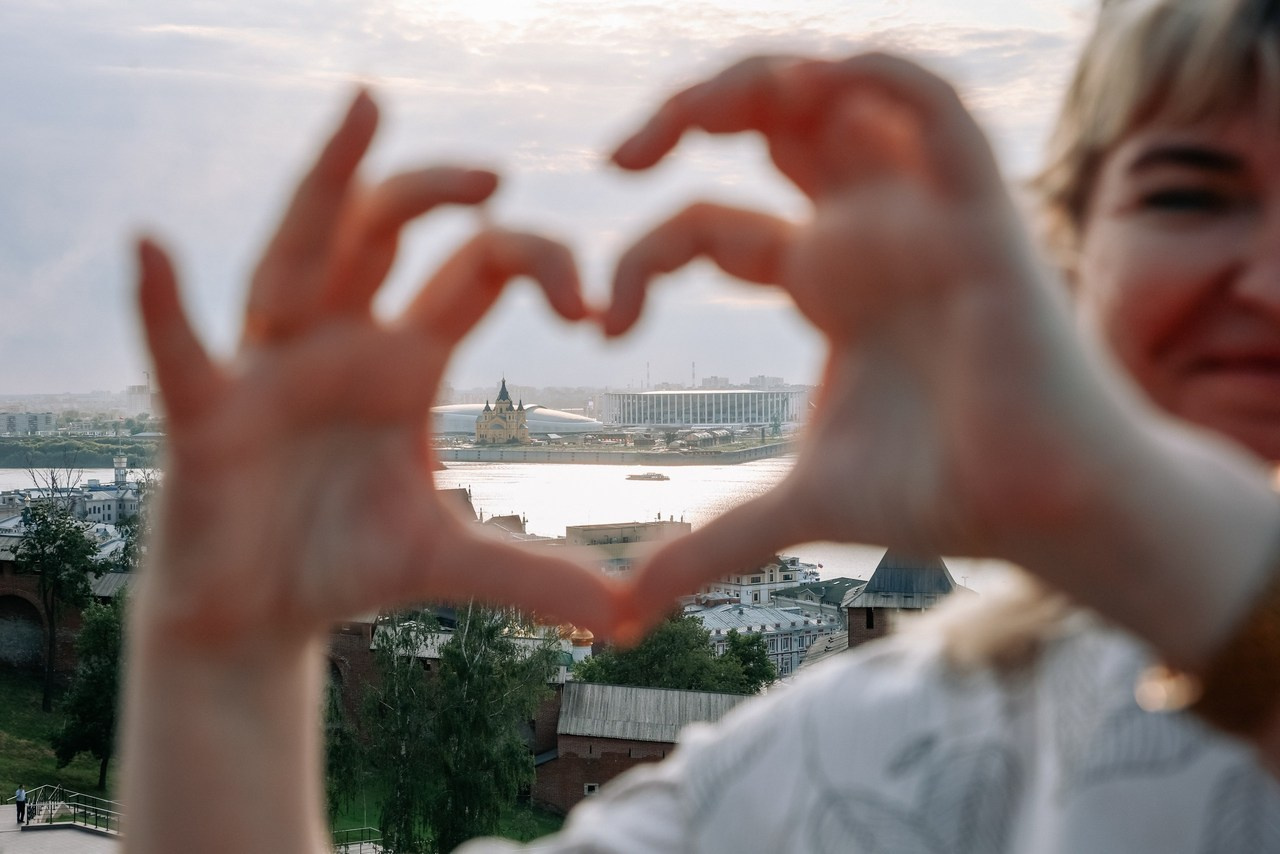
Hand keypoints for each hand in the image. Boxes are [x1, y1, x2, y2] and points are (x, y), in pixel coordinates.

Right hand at [135, 90, 621, 655]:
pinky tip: (152, 250)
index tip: (596, 314)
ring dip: (326, 186)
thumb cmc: (345, 562)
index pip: (477, 269)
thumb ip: (533, 575)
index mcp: (406, 358)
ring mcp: (273, 366)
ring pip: (296, 254)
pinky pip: (181, 352)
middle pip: (386, 230)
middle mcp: (341, 340)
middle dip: (435, 191)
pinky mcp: (210, 413)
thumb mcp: (447, 559)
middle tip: (497, 172)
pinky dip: (165, 306)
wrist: (261, 616)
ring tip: (363, 113)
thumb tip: (626, 617)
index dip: (538, 266)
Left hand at [603, 54, 1169, 635]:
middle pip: (770, 124)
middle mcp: (866, 230)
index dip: (640, 258)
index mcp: (821, 278)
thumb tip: (629, 611)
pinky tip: (815, 80)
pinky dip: (879, 75)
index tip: (603, 328)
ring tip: (693, 115)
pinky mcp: (981, 214)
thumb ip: (714, 545)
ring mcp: (921, 214)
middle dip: (689, 114)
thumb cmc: (943, 495)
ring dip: (763, 80)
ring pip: (842, 93)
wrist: (1048, 517)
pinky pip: (936, 107)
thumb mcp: (801, 508)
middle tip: (616, 159)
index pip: (706, 224)